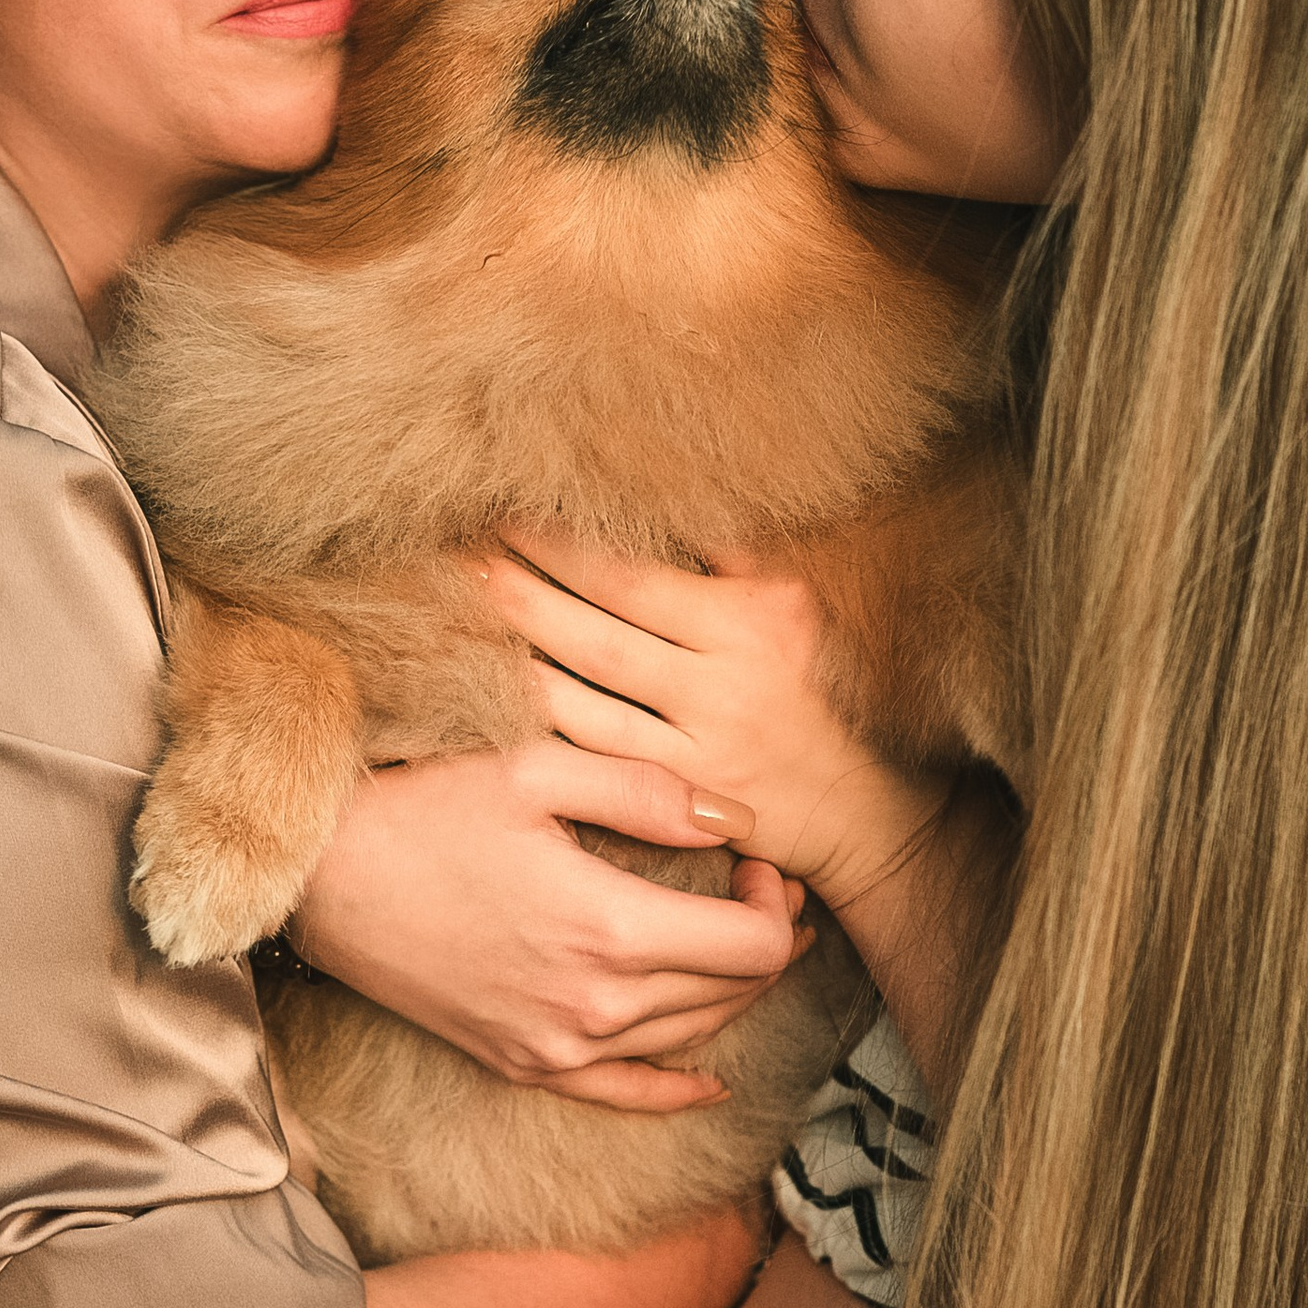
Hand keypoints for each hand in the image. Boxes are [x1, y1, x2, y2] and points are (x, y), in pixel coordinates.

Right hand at [293, 739, 809, 1113]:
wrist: (321, 879)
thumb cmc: (423, 809)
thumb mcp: (539, 770)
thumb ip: (651, 792)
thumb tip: (741, 819)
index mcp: (611, 927)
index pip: (755, 946)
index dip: (777, 901)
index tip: (755, 862)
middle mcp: (594, 1005)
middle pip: (734, 992)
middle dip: (765, 938)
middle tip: (757, 889)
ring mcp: (557, 1047)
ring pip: (692, 1037)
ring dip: (730, 991)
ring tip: (739, 939)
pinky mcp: (522, 1065)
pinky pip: (624, 1096)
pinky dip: (677, 1087)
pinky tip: (708, 1078)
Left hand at [481, 533, 947, 908]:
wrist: (856, 811)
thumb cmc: (816, 694)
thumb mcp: (793, 610)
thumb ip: (730, 557)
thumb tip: (663, 496)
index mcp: (748, 625)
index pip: (633, 578)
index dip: (562, 546)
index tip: (506, 513)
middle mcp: (721, 687)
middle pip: (594, 636)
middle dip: (518, 592)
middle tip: (451, 556)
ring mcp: (695, 752)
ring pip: (580, 702)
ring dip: (510, 657)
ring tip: (452, 615)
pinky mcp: (676, 803)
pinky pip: (590, 757)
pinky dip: (536, 723)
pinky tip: (487, 694)